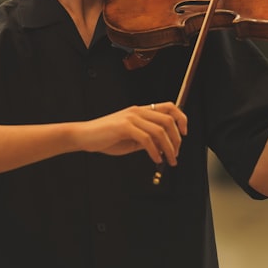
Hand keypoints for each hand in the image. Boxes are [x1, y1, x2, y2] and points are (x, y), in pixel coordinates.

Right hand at [71, 102, 186, 164]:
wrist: (84, 135)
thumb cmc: (104, 137)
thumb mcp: (130, 138)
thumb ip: (146, 139)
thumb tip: (163, 147)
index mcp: (140, 111)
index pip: (169, 107)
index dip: (181, 118)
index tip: (184, 134)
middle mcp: (137, 111)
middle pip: (168, 120)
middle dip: (177, 139)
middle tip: (176, 154)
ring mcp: (131, 118)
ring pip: (160, 130)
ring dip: (169, 148)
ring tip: (169, 160)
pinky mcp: (124, 127)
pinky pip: (147, 139)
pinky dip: (155, 151)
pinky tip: (156, 159)